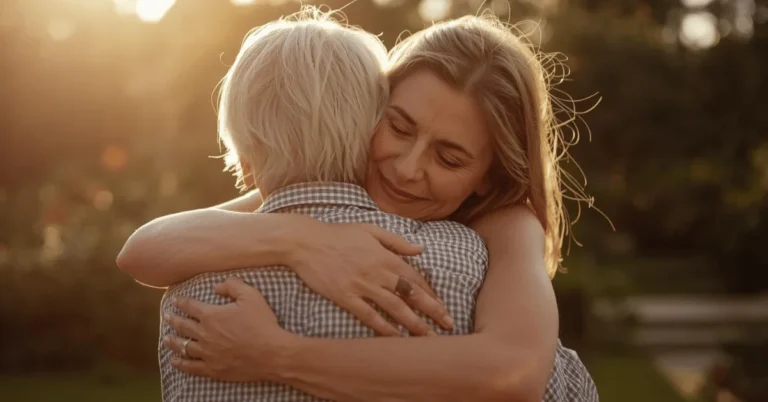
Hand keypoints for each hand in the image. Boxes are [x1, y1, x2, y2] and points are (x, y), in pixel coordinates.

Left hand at [163, 278, 291, 381]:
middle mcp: (204, 334)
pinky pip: (191, 366)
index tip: (176, 300)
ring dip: (173, 341)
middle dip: (173, 319)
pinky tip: (175, 361)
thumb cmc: (262, 323)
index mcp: (211, 315)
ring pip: (183, 346)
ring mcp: (207, 353)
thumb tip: (216, 286)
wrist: (271, 352)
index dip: (182, 302)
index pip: (191, 306)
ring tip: (166, 338)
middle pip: (183, 326)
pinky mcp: (212, 368)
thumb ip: (233, 286)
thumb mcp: (251, 296)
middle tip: (166, 316)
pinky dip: (181, 363)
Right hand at [286, 220, 453, 336]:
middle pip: (411, 295)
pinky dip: (384, 328)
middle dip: (432, 310)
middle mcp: (377, 272)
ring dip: (413, 323)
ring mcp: (361, 286)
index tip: (442, 306)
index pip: (415, 277)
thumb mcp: (370, 229)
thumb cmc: (337, 234)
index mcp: (385, 256)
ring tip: (428, 337)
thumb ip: (397, 241)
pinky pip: (369, 316)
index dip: (431, 293)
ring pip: (394, 308)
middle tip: (448, 325)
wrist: (305, 242)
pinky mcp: (345, 297)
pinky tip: (396, 338)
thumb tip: (421, 249)